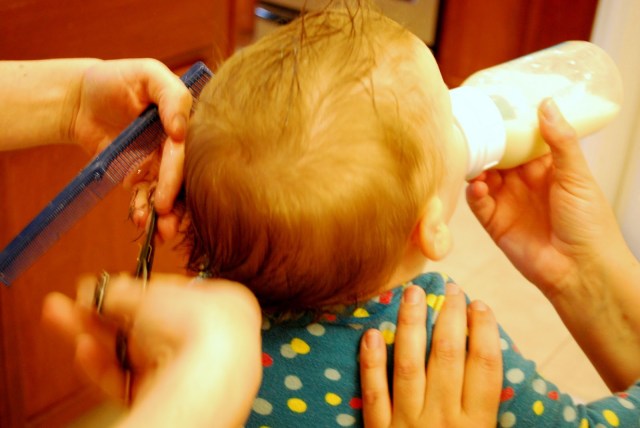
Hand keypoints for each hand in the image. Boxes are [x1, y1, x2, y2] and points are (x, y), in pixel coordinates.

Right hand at [42, 274, 261, 427]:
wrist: (210, 378)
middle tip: (72, 302)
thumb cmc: (200, 326)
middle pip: (144, 324)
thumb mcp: (153, 294)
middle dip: (102, 312)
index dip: (134, 289)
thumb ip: (122, 292)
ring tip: (60, 316)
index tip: (105, 287)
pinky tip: (83, 349)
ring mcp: (185, 369)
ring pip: (131, 350)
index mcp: (219, 304)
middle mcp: (205, 338)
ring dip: (93, 333)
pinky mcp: (165, 397)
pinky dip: (104, 365)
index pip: (169, 294)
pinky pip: (128, 380)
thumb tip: (100, 290)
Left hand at [72, 59, 192, 239]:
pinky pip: (144, 196)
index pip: (187, 155)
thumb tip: (181, 131)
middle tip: (166, 223)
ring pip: (167, 193)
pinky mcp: (138, 175)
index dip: (178, 177)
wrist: (80, 97)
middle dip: (176, 205)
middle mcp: (175, 146)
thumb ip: (172, 96)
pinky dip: (143, 211)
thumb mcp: (148, 74)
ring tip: (158, 233)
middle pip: (182, 180)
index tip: (168, 197)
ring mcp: (157, 162)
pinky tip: (139, 221)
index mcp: (184, 124)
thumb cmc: (116, 79)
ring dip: (165, 216)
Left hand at [359, 284, 501, 426]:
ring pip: (409, 366)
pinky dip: (372, 363)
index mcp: (478, 423)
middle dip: (449, 316)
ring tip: (412, 293)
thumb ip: (484, 402)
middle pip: (447, 356)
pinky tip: (371, 334)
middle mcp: (444, 420)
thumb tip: (486, 353)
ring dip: (411, 325)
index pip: (485, 365)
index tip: (478, 304)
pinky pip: (374, 394)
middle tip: (450, 286)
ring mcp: (408, 425)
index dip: (484, 330)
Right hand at [466, 98, 628, 298]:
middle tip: (475, 131)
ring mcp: (508, 203)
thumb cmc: (589, 223)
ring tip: (474, 159)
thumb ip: (559, 141)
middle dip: (487, 145)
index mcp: (546, 169)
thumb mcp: (577, 175)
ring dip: (477, 167)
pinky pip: (478, 203)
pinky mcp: (495, 223)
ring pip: (484, 177)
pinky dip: (474, 193)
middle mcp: (524, 184)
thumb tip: (546, 104)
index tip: (496, 109)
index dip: (510, 127)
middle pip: (498, 157)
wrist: (581, 270)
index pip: (522, 141)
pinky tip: (477, 186)